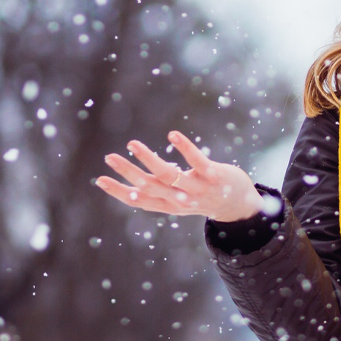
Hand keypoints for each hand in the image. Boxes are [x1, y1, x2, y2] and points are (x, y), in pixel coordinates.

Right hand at [95, 130, 262, 221]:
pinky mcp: (213, 176)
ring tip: (132, 144)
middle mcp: (181, 199)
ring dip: (149, 159)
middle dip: (128, 172)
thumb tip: (137, 182)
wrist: (240, 205)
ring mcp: (197, 188)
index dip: (119, 192)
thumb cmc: (204, 196)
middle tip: (109, 157)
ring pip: (168, 175)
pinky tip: (172, 135)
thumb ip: (161, 190)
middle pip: (150, 187)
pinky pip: (197, 161)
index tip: (100, 179)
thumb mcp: (180, 198)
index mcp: (169, 205)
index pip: (140, 201)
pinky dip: (184, 148)